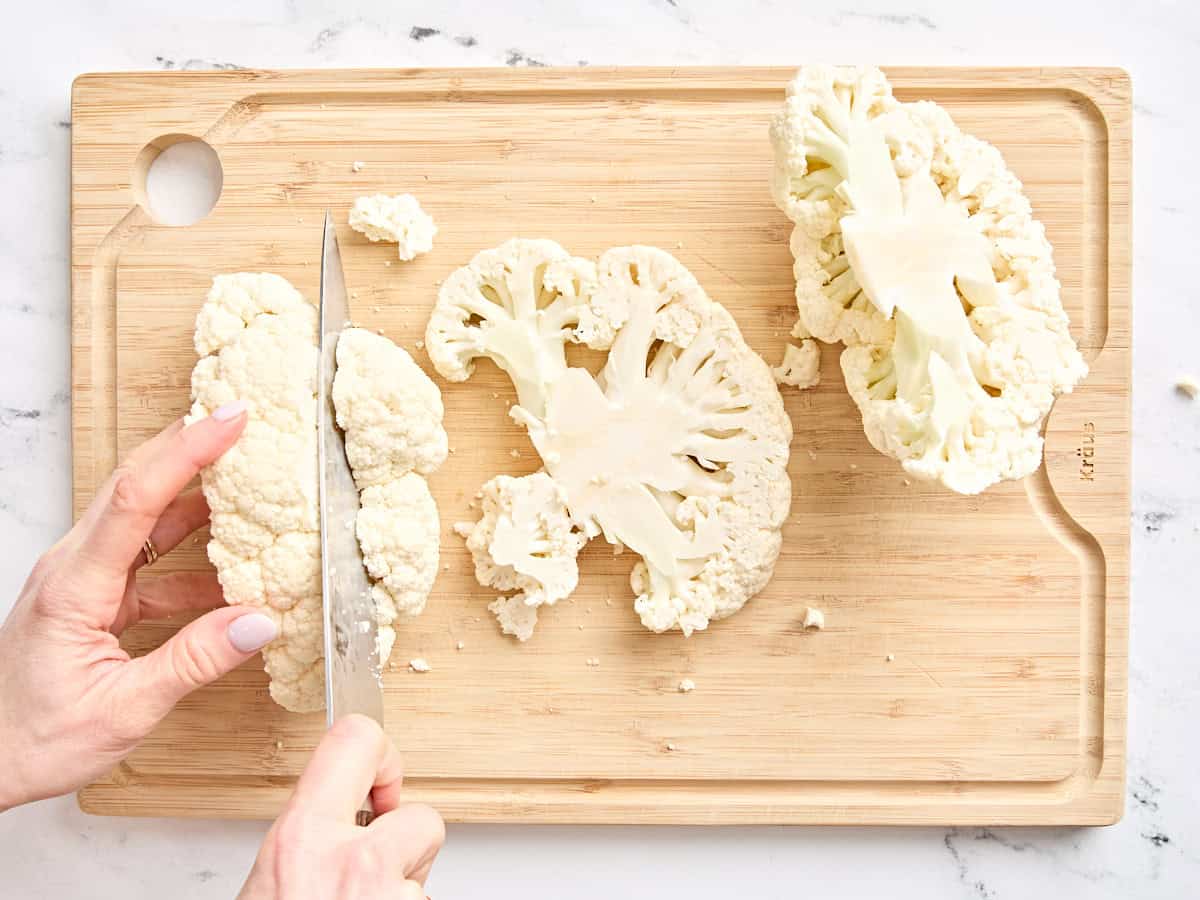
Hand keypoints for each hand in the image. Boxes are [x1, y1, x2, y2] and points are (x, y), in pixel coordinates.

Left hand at [0, 401, 279, 809]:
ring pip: (141, 516)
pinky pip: (145, 559)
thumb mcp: (124, 709)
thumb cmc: (35, 739)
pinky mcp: (90, 597)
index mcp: (75, 586)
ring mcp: (80, 578)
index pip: (137, 497)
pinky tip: (227, 577)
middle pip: (134, 485)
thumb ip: (195, 660)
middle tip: (240, 419)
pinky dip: (188, 557)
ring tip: (245, 481)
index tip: (229, 421)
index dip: (187, 452)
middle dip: (187, 446)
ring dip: (192, 495)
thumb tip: (259, 622)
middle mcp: (73, 567)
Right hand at [240, 715, 443, 898]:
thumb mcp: (266, 879)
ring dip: (403, 880)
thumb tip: (332, 821)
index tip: (378, 780)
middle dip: (404, 833)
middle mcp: (356, 865)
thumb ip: (305, 838)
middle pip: (421, 814)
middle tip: (375, 858)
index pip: (357, 739)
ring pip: (425, 867)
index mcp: (304, 838)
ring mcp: (393, 898)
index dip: (381, 756)